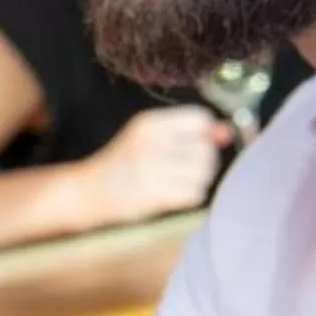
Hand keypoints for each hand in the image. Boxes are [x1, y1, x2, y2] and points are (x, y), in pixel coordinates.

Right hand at [84, 105, 228, 224]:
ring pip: (204, 173)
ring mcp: (151, 172)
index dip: (203, 133)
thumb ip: (188, 131)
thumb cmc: (122, 161)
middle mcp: (150, 145)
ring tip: (176, 180)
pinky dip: (190, 195)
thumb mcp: (149, 136)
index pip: (199, 119)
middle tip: (182, 166)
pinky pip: (195, 194)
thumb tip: (228, 131)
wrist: (87, 191)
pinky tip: (172, 193)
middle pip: (205, 149)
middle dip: (202, 160)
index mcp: (148, 124)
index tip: (191, 142)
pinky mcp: (154, 196)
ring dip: (197, 179)